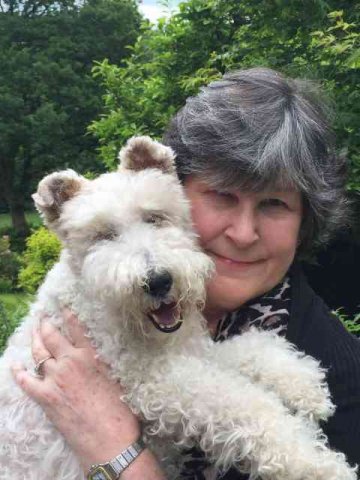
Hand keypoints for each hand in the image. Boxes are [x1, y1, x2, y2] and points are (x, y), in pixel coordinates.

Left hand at [12, 309, 140, 471]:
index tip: (62, 306)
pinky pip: (26, 380)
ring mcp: (54, 378)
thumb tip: (95, 356)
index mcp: (90, 355)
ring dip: (34, 341)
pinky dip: (19, 372)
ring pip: (38, 353)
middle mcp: (70, 362)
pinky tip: (16, 366)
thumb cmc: (118, 410)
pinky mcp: (45, 396)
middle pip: (51, 336)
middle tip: (42, 317)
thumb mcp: (114, 378)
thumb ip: (101, 363)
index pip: (75, 328)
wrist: (108, 438)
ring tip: (33, 332)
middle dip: (45, 325)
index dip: (67, 314)